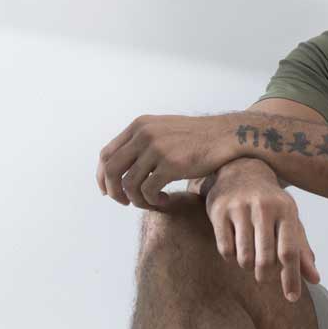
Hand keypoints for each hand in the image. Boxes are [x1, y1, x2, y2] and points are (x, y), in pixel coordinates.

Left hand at [97, 114, 237, 209]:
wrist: (224, 136)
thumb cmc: (195, 138)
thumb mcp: (163, 130)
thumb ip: (141, 142)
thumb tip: (120, 169)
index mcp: (139, 126)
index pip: (106, 154)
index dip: (102, 177)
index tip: (108, 191)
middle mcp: (144, 135)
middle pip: (111, 170)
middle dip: (113, 192)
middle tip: (124, 203)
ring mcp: (157, 149)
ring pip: (129, 184)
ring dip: (136, 200)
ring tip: (150, 203)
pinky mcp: (171, 164)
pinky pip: (148, 191)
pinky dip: (152, 201)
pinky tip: (164, 200)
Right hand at [204, 159, 320, 301]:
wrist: (241, 170)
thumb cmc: (271, 203)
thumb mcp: (290, 221)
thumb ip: (302, 250)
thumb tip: (315, 279)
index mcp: (286, 210)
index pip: (290, 252)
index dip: (292, 278)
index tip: (292, 298)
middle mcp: (264, 207)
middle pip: (266, 259)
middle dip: (265, 276)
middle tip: (264, 277)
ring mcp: (240, 208)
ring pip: (244, 257)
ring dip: (248, 266)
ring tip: (250, 259)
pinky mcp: (219, 211)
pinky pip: (225, 249)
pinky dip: (231, 257)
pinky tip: (235, 248)